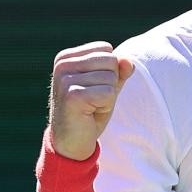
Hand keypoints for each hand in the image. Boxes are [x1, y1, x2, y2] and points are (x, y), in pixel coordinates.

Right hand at [47, 41, 134, 159]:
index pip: (106, 49)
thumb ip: (119, 70)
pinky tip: (90, 113)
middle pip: (110, 60)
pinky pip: (109, 93)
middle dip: (110, 83)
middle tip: (94, 100)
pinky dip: (106, 106)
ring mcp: (65, 79)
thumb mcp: (107, 86)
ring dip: (108, 97)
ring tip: (91, 107)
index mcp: (66, 57)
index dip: (109, 72)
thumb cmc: (89, 112)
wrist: (71, 142)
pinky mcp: (73, 95)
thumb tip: (128, 60)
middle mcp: (62, 64)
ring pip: (111, 77)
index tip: (93, 89)